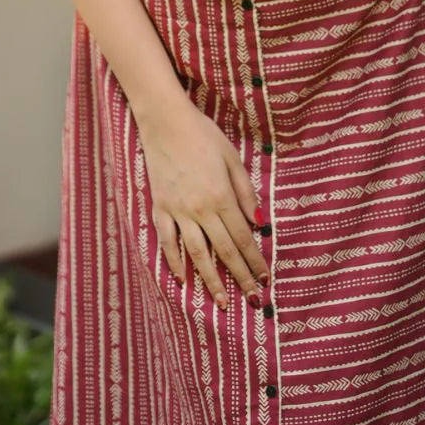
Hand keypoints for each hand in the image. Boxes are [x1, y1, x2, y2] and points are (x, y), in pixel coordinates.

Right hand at [137, 98, 269, 308]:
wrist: (166, 122)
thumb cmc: (203, 135)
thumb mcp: (232, 158)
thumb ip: (245, 192)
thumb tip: (258, 224)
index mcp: (222, 197)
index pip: (243, 238)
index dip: (255, 261)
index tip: (264, 280)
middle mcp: (200, 209)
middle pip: (223, 251)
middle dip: (239, 278)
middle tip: (251, 300)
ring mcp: (178, 211)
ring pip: (196, 254)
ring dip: (210, 280)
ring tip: (220, 302)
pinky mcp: (160, 208)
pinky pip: (167, 242)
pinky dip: (174, 263)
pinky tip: (183, 279)